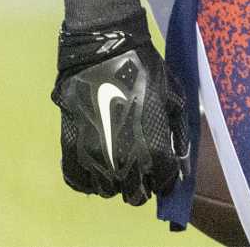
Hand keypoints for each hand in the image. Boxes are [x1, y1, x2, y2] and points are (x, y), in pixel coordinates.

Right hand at [52, 14, 189, 206]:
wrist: (103, 53)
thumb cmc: (145, 71)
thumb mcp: (173, 97)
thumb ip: (176, 130)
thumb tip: (179, 154)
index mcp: (152, 149)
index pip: (163, 183)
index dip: (166, 179)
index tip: (165, 171)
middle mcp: (122, 163)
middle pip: (134, 195)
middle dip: (141, 185)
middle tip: (142, 169)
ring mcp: (93, 160)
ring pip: (106, 191)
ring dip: (115, 182)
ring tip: (119, 164)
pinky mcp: (70, 151)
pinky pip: (78, 182)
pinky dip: (89, 179)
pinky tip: (97, 165)